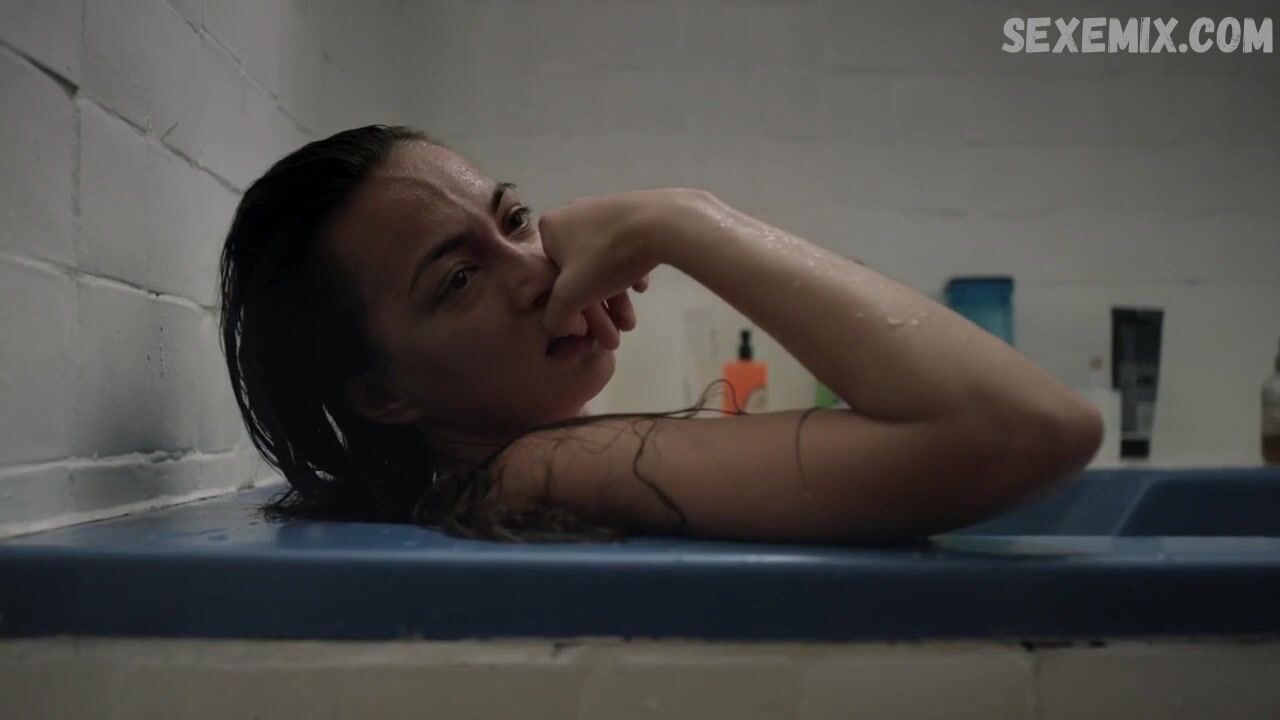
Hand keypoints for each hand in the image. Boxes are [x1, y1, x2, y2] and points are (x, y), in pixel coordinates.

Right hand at [538, 190, 674, 341]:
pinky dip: (629, 270)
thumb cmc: (606, 257)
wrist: (661, 223)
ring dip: (616, 296)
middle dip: (600, 309)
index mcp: (550, 227)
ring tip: (630, 322)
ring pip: (604, 261)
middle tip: (616, 336)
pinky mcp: (633, 209)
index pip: (553, 276)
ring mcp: (604, 208)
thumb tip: (557, 326)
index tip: (589, 330)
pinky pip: (624, 246)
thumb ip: (556, 316)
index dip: (570, 308)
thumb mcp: (571, 296)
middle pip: (581, 271)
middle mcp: (572, 211)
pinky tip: (642, 288)